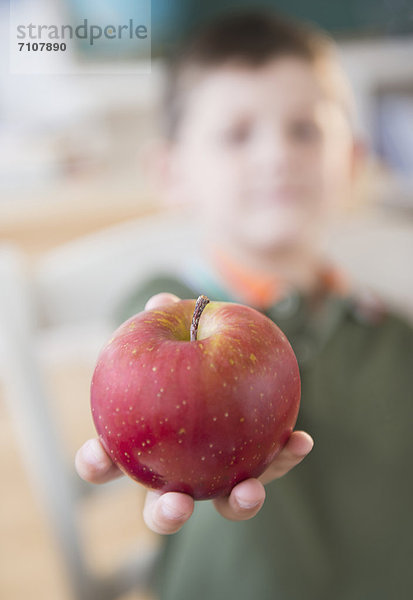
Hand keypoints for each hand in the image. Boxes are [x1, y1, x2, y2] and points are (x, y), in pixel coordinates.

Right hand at [75, 293, 313, 534]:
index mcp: (143, 446)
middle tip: (175, 505)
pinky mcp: (255, 467)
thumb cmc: (186, 358)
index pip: (106, 462)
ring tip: (250, 492)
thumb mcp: (175, 337)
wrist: (227, 369)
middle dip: (165, 514)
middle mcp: (177, 472)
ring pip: (224, 505)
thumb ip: (167, 323)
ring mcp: (218, 477)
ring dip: (238, 503)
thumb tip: (162, 302)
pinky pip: (271, 466)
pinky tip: (302, 440)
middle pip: (162, 508)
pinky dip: (285, 455)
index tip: (98, 455)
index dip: (96, 463)